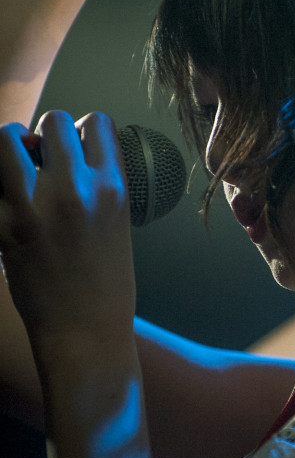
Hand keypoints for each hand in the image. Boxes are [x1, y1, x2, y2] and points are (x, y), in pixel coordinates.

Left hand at [0, 112, 135, 357]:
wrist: (85, 335)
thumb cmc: (107, 288)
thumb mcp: (119, 227)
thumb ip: (99, 189)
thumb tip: (74, 162)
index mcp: (112, 188)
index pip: (97, 123)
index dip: (84, 129)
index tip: (78, 146)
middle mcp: (74, 189)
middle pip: (53, 121)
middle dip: (45, 135)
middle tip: (41, 158)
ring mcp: (34, 207)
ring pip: (5, 138)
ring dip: (8, 145)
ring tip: (12, 166)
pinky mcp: (2, 228)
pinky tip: (4, 202)